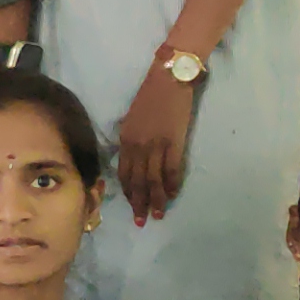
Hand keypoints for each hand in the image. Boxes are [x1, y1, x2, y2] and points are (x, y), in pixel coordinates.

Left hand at [115, 60, 200, 222]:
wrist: (169, 78)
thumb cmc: (150, 96)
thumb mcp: (132, 119)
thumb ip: (131, 140)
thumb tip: (132, 161)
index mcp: (126, 139)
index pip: (124, 173)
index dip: (128, 192)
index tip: (131, 206)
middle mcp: (138, 145)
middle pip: (138, 180)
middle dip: (139, 202)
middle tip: (141, 221)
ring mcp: (157, 144)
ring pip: (154, 179)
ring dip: (156, 199)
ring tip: (158, 215)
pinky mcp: (175, 141)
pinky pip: (172, 169)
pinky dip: (172, 184)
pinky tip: (173, 195)